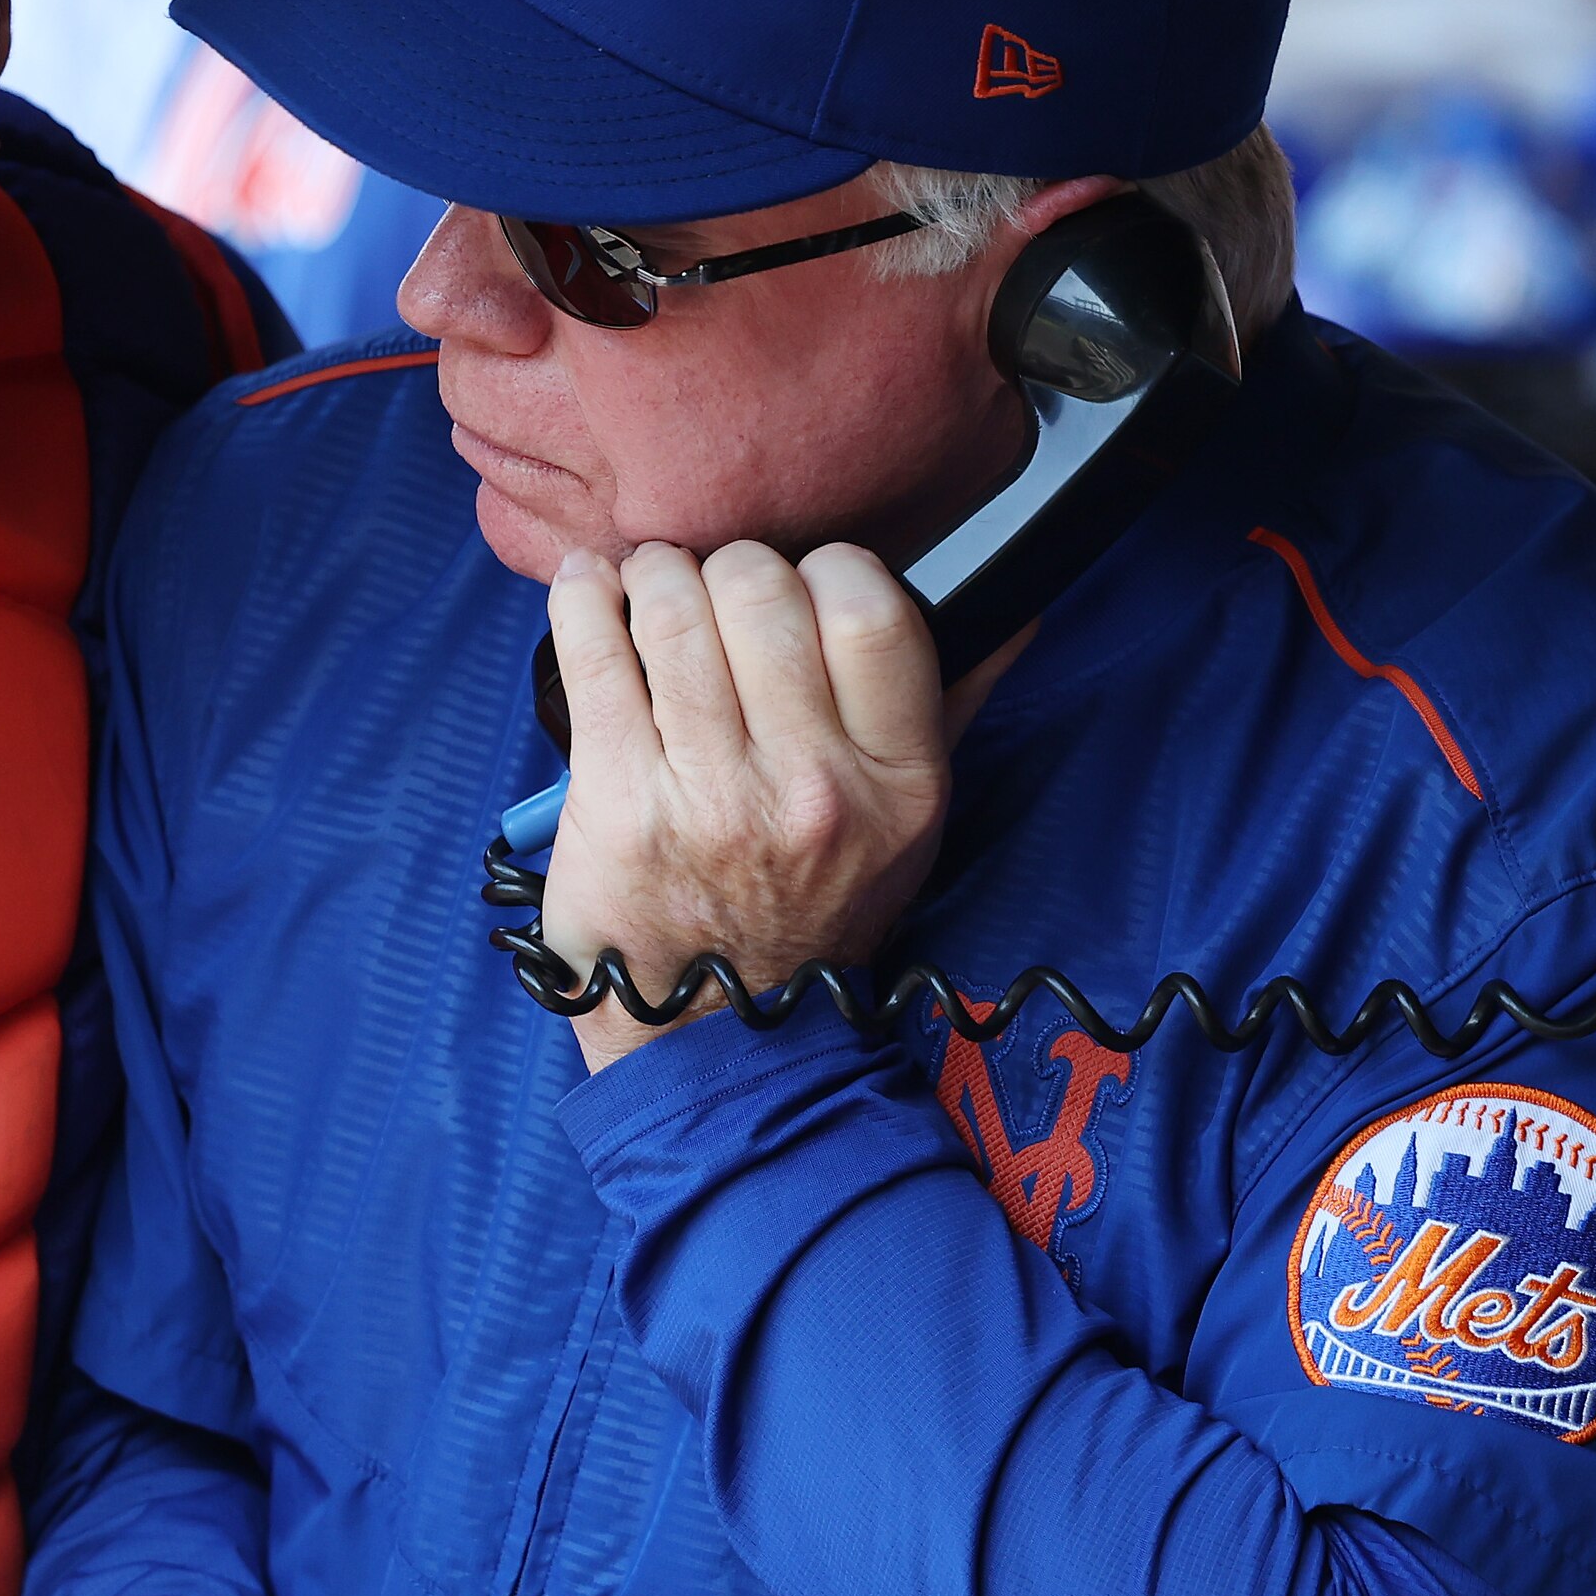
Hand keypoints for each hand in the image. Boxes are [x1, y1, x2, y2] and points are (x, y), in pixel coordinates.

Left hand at [538, 539, 959, 1071]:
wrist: (712, 1028)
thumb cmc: (810, 908)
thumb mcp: (909, 827)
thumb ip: (950, 710)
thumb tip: (1011, 614)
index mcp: (897, 782)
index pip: (873, 610)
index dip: (829, 569)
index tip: (802, 580)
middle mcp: (810, 787)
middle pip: (763, 591)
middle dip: (729, 567)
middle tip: (714, 588)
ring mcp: (710, 795)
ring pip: (675, 611)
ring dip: (656, 574)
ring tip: (652, 584)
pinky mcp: (618, 802)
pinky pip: (593, 654)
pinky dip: (584, 597)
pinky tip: (589, 585)